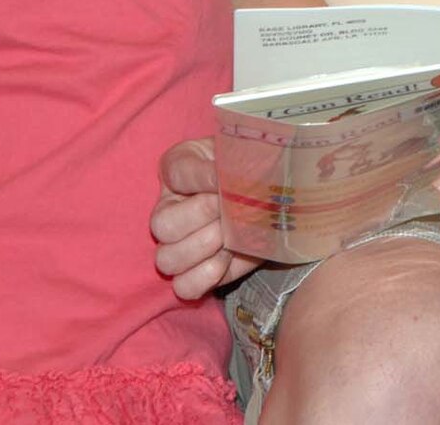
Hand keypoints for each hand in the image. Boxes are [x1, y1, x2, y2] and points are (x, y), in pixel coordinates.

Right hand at [152, 137, 260, 298]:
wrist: (277, 194)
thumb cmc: (256, 168)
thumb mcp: (244, 154)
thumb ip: (230, 164)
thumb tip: (222, 180)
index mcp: (178, 170)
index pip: (178, 172)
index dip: (204, 178)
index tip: (228, 178)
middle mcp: (170, 210)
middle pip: (162, 226)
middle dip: (202, 216)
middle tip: (230, 209)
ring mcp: (179, 245)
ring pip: (166, 260)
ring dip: (203, 247)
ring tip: (230, 235)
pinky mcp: (198, 273)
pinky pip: (184, 287)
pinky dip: (206, 276)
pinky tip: (227, 257)